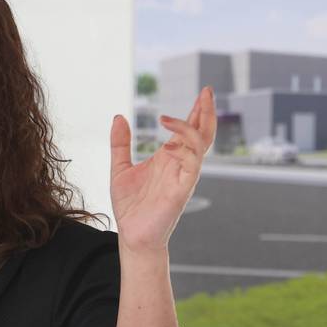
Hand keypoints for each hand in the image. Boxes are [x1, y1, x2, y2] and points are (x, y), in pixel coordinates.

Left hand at [110, 86, 215, 253]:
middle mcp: (180, 164)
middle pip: (203, 133)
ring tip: (167, 118)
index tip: (203, 92)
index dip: (197, 111)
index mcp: (169, 158)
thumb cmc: (131, 206)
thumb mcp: (120, 168)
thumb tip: (118, 117)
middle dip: (206, 112)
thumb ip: (120, 143)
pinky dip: (183, 150)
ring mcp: (184, 176)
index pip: (189, 129)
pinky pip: (192, 165)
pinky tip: (168, 144)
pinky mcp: (182, 190)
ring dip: (191, 127)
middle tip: (207, 90)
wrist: (132, 235)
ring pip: (200, 145)